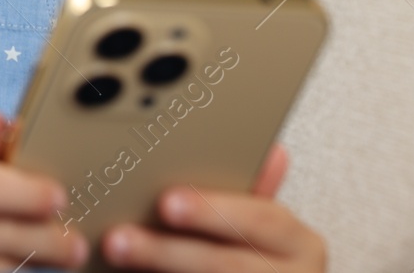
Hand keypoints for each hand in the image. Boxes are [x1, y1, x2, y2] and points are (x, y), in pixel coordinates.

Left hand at [98, 144, 327, 271]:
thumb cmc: (242, 260)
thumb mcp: (250, 227)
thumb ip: (250, 195)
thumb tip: (272, 152)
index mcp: (298, 245)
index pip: (263, 219)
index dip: (214, 210)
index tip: (165, 203)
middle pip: (229, 265)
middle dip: (168, 252)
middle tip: (117, 239)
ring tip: (115, 255)